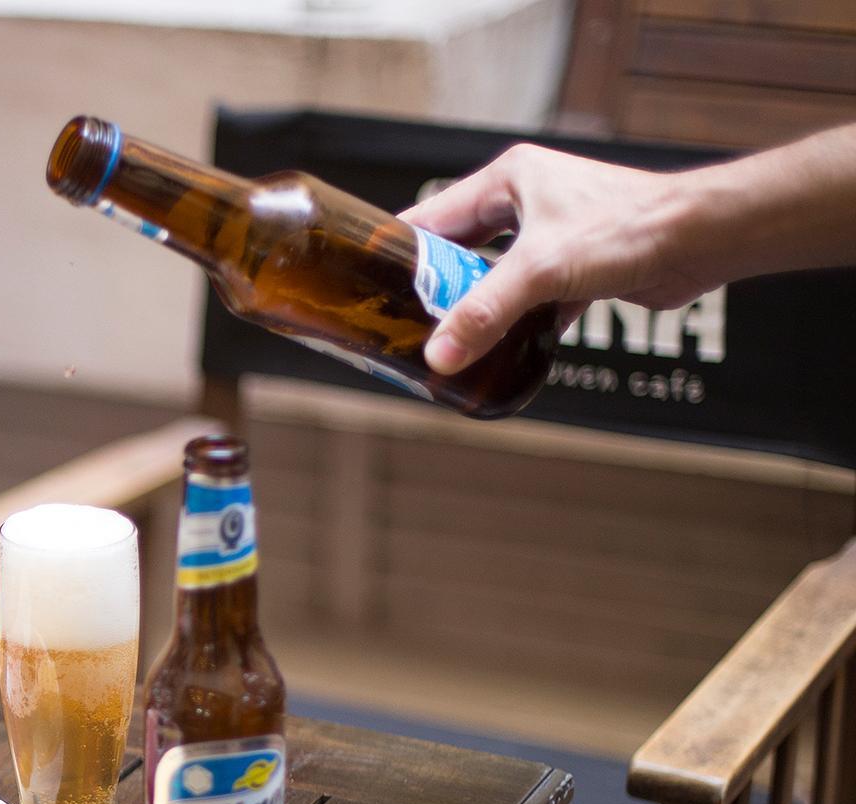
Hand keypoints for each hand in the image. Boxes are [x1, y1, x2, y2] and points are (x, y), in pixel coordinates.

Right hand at [399, 144, 716, 373]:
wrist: (703, 239)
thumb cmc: (629, 227)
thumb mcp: (540, 270)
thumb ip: (484, 313)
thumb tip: (438, 355)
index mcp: (507, 179)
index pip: (432, 218)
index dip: (399, 253)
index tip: (368, 287)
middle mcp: (526, 201)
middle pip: (460, 252)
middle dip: (437, 290)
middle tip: (405, 326)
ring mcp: (551, 235)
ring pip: (495, 279)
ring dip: (479, 311)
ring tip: (447, 344)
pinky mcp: (575, 267)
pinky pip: (529, 300)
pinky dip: (517, 325)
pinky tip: (501, 351)